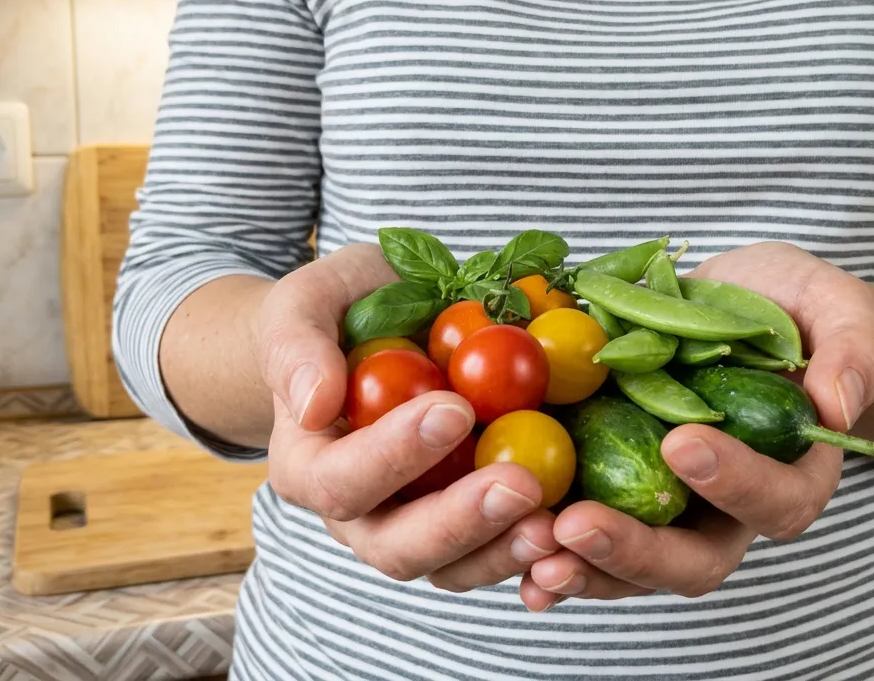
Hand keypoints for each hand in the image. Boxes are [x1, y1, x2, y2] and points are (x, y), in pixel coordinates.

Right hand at [255, 245, 558, 590]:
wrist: (375, 324)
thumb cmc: (335, 312)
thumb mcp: (305, 304)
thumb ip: (297, 348)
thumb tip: (313, 405)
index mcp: (310, 465)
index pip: (342, 480)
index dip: (394, 456)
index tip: (454, 409)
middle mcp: (359, 513)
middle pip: (399, 547)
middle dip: (460, 522)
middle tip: (519, 485)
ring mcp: (417, 524)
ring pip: (453, 568)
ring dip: (503, 551)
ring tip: (554, 523)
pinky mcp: (470, 524)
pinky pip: (497, 553)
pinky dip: (534, 548)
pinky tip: (576, 527)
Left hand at [521, 242, 873, 609]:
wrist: (734, 308)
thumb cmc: (792, 308)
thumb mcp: (832, 305)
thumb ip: (852, 351)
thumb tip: (838, 405)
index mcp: (791, 473)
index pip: (774, 500)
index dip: (733, 481)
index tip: (684, 442)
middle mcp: (728, 511)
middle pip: (694, 561)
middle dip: (635, 551)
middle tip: (577, 526)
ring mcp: (667, 511)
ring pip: (633, 567)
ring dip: (581, 567)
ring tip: (531, 551)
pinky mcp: (615, 495)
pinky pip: (586, 543)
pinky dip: (551, 555)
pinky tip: (512, 557)